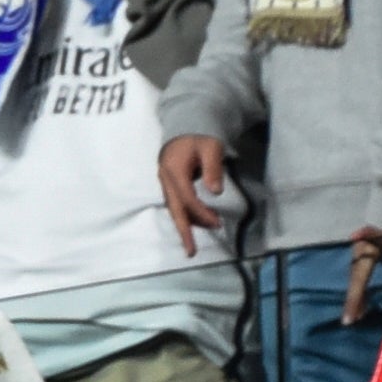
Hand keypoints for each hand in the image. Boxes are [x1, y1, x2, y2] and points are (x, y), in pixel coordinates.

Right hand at [157, 134, 225, 256]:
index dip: (201, 212)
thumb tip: (215, 192)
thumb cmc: (200, 138)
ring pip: (174, 210)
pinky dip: (185, 217)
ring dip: (186, 226)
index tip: (217, 222)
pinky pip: (175, 205)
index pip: (187, 197)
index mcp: (173, 170)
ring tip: (195, 242)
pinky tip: (195, 226)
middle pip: (174, 210)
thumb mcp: (211, 147)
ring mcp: (165, 183)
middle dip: (183, 231)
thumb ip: (213, 168)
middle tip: (191, 252)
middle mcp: (165, 179)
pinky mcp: (169, 186)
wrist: (183, 129)